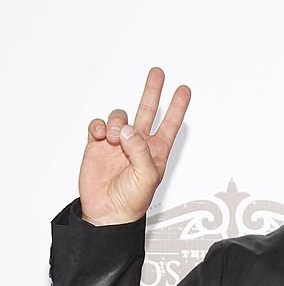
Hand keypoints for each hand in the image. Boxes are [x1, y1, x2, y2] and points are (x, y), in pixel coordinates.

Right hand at [78, 67, 190, 225]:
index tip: (184, 90)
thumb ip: (141, 151)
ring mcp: (117, 143)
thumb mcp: (146, 177)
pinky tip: (101, 136)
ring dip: (117, 122)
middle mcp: (137, 144)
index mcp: (155, 152)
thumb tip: (128, 129)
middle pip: (147, 111)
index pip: (170, 125)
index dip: (177, 108)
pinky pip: (98, 124)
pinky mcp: (97, 144)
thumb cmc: (131, 201)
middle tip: (157, 73)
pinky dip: (99, 126)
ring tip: (115, 138)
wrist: (106, 212)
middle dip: (152, 91)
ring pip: (120, 117)